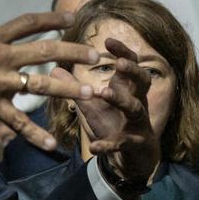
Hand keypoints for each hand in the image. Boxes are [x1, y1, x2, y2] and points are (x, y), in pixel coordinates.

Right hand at [0, 12, 97, 151]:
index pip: (27, 23)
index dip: (52, 19)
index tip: (72, 18)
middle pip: (45, 51)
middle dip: (74, 53)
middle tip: (95, 56)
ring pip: (40, 85)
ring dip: (68, 89)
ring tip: (89, 93)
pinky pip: (18, 121)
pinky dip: (35, 134)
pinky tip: (52, 144)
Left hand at [53, 37, 160, 192]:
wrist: (132, 159)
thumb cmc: (113, 124)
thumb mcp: (92, 106)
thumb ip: (77, 89)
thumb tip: (54, 69)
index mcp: (128, 90)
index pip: (131, 65)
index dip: (123, 51)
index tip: (108, 40)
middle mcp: (137, 103)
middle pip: (143, 81)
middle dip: (132, 70)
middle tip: (118, 63)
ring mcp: (138, 124)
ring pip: (136, 108)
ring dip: (121, 100)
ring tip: (103, 92)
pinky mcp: (134, 145)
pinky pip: (123, 143)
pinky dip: (109, 144)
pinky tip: (94, 147)